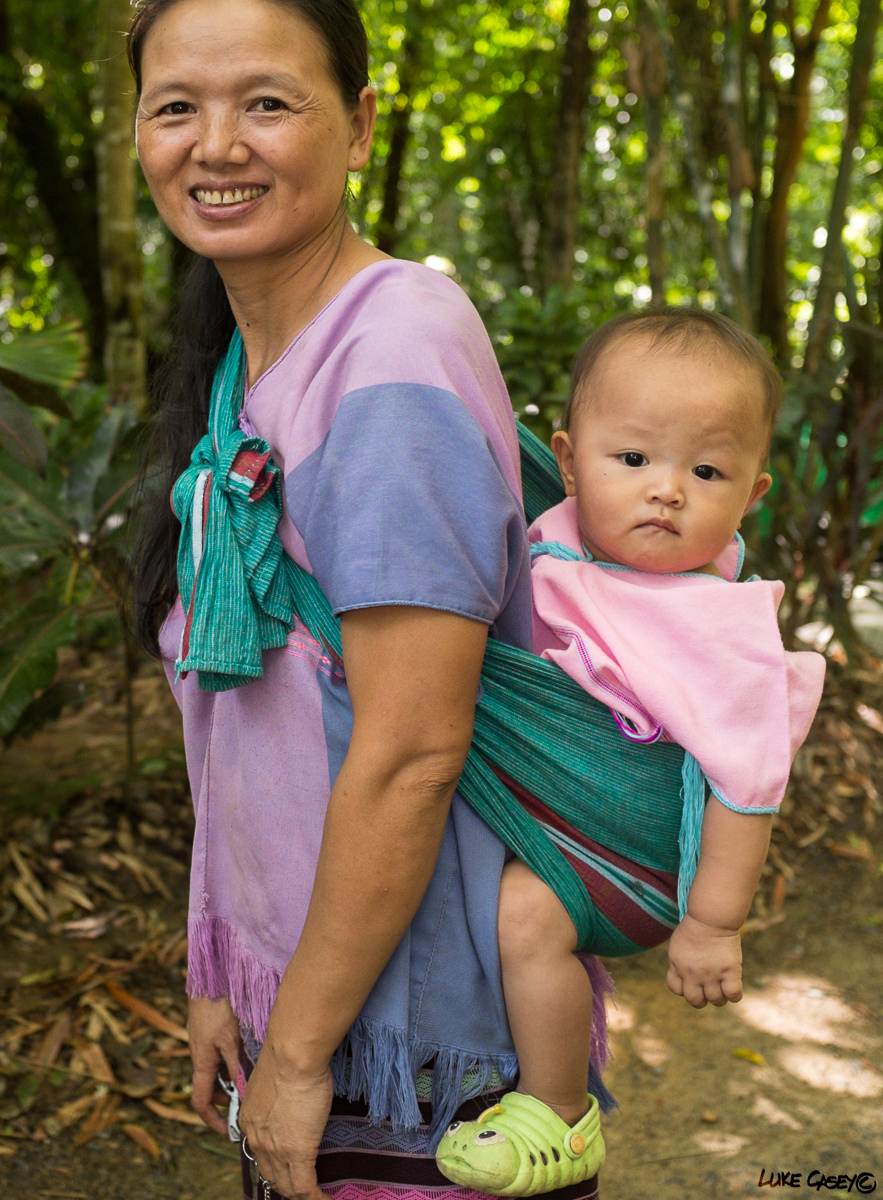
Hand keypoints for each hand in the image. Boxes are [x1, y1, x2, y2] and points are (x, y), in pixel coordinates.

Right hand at [188, 995, 241, 1134]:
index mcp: (201, 1063)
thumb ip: (237, 1068)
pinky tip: (251, 1055)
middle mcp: (200, 1055)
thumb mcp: (232, 1040)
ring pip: (217, 1071)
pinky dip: (232, 1062)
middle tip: (249, 1104)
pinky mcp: (211, 1031)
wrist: (211, 976)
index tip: (228, 1131)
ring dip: (232, 1080)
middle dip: (227, 1100)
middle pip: (210, 1088)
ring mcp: (205, 1043)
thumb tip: (245, 1095)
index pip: (201, 1103)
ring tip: (254, 1080)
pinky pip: (220, 1055)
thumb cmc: (219, 1007)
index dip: (213, 1120)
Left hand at [239, 1031, 333, 1199]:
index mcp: (250, 1120)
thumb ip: (276, 1093)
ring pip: (287, 1186)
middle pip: (271, 1175)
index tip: (288, 1166)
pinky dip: (316, 1198)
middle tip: (304, 1186)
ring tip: (317, 1195)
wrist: (293, 1053)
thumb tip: (289, 1092)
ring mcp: (275, 1149)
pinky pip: (305, 1188)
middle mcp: (257, 1139)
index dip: (275, 1164)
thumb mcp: (273, 1078)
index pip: (260, 1154)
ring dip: (301, 1193)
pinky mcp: (297, 1152)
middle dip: (286, 1185)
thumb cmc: (289, 1055)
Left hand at [666, 912, 742, 1007]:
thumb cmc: (696, 925)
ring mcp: (711, 974)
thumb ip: (679, 962)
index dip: (684, 989)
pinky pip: (733, 994)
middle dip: (702, 999)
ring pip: (716, 1000)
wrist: (711, 916)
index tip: (691, 982)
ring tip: (722, 986)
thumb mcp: (678, 944)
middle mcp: (692, 973)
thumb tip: (686, 977)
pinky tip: (733, 986)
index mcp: (677, 965)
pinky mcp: (729, 971)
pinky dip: (734, 995)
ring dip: (719, 997)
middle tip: (708, 990)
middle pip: (694, 1000)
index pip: (676, 989)